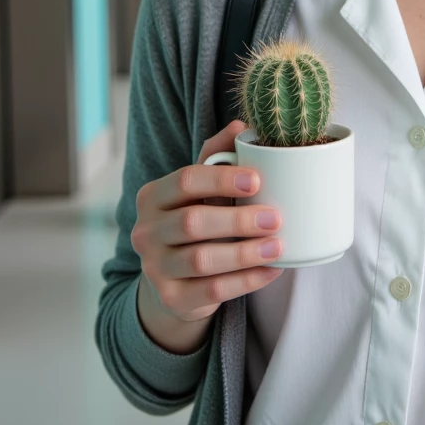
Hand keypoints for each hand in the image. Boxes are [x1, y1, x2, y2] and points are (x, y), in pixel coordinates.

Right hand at [131, 120, 282, 353]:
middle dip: (238, 220)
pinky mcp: (172, 299)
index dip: (221, 179)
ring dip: (244, 253)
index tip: (257, 180)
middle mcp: (146, 232)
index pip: (184, 181)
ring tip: (278, 246)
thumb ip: (217, 156)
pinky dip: (246, 280)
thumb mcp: (201, 188)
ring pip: (202, 260)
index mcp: (152, 196)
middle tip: (276, 217)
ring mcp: (155, 268)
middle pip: (192, 223)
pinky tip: (272, 270)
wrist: (175, 279)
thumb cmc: (195, 219)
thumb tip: (241, 126)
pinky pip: (212, 290)